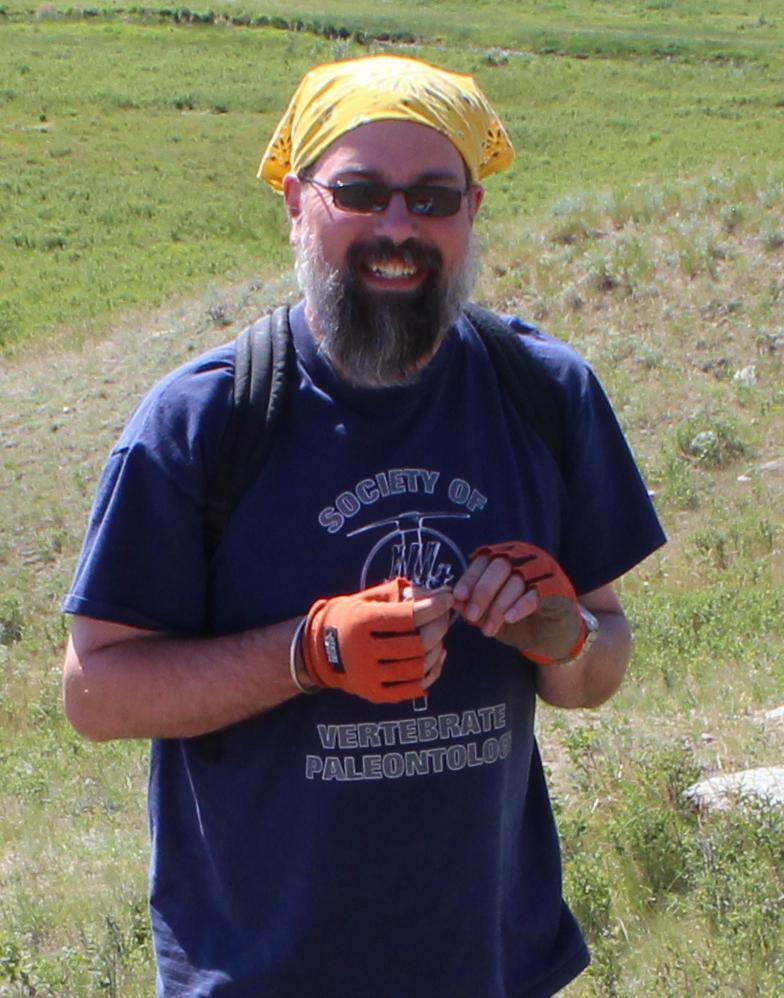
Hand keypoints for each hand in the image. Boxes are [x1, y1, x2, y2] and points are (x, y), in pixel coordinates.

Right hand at [301, 578, 452, 702]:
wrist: (321, 649)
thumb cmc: (351, 617)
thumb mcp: (368, 598)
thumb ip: (400, 594)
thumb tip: (437, 593)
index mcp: (362, 623)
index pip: (409, 616)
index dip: (434, 606)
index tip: (447, 598)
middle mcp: (363, 651)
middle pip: (418, 643)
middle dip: (439, 627)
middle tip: (445, 618)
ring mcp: (368, 676)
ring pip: (418, 667)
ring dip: (436, 650)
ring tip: (439, 638)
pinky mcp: (374, 694)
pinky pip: (413, 688)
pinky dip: (430, 673)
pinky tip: (435, 658)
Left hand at [454, 542, 584, 664]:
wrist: (555, 635)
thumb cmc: (519, 619)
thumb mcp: (491, 612)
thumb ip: (474, 604)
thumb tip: (453, 602)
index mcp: (507, 556)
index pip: (484, 560)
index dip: (469, 578)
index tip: (457, 598)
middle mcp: (526, 556)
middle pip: (499, 567)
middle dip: (482, 592)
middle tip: (471, 616)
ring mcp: (544, 569)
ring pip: (516, 580)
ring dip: (499, 606)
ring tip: (488, 629)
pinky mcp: (558, 586)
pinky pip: (536, 593)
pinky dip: (520, 605)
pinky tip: (509, 619)